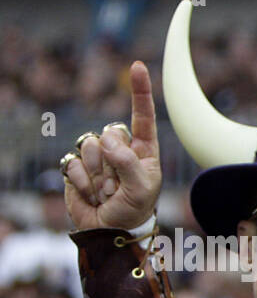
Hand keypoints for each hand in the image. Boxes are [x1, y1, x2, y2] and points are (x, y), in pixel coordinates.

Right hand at [62, 61, 161, 230]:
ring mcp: (97, 155)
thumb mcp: (142, 189)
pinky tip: (91, 194)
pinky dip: (82, 182)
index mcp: (143, 149)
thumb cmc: (133, 210)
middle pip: (109, 132)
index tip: (137, 66)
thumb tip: (106, 140)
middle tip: (118, 186)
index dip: (140, 91)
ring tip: (106, 192)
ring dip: (97, 174)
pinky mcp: (76, 165)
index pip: (142, 116)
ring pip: (89, 146)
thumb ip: (128, 163)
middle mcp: (120, 147)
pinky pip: (72, 162)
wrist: (110, 231)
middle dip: (112, 161)